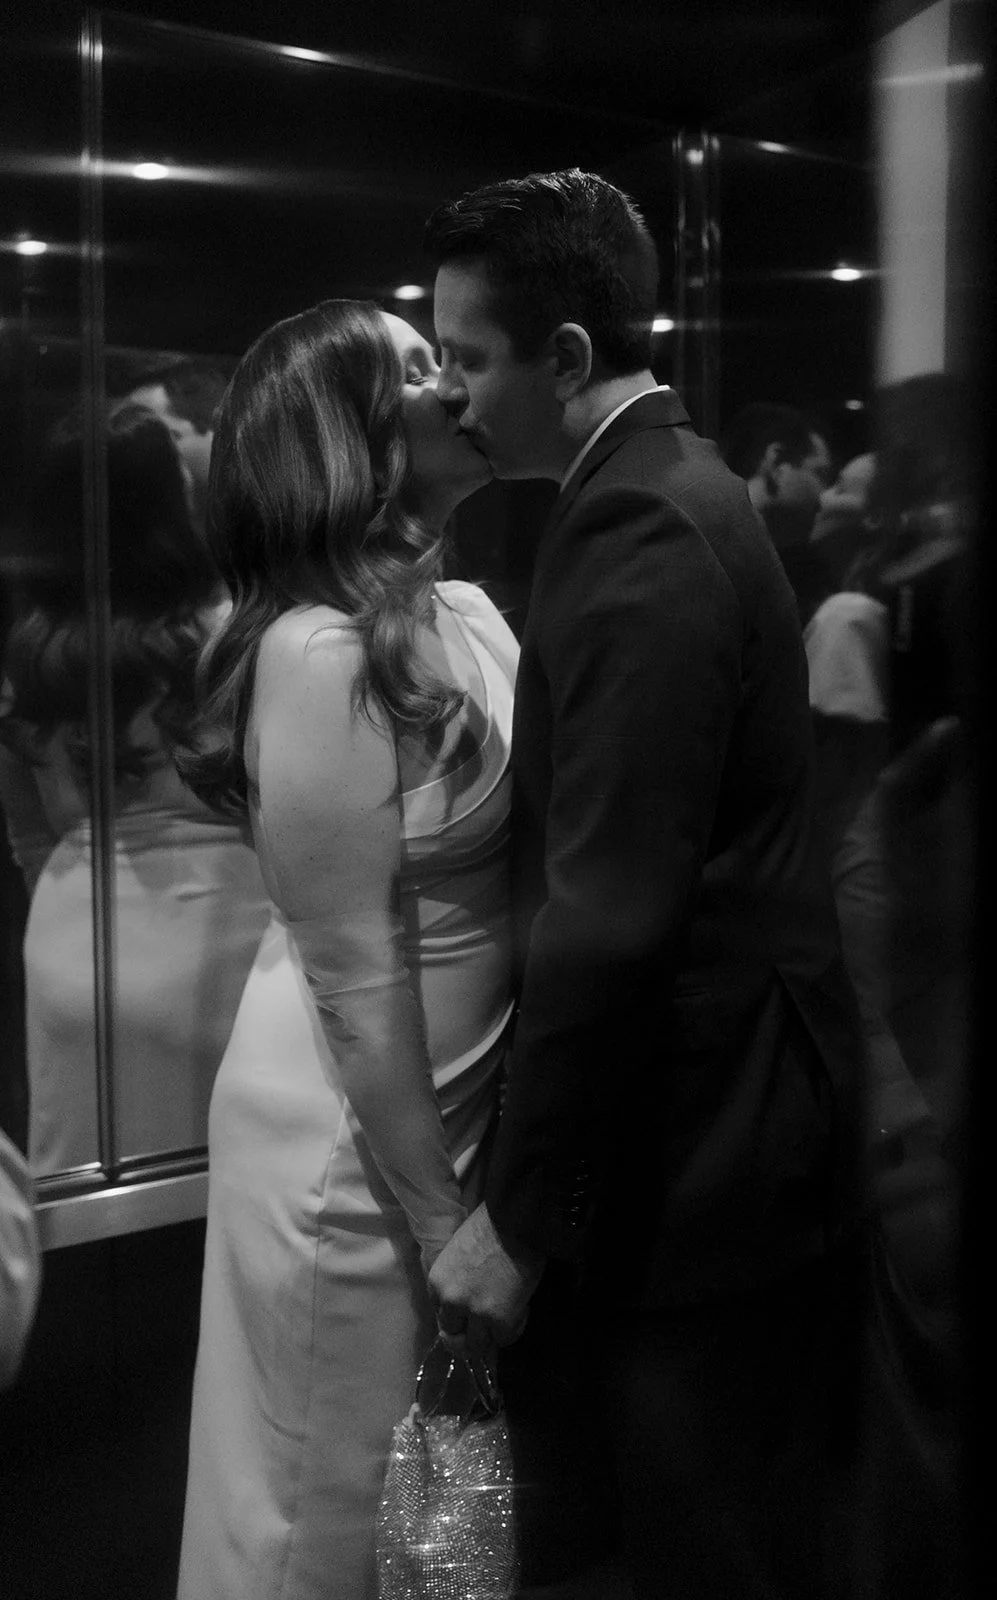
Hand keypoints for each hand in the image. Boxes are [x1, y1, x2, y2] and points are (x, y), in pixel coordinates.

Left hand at [428, 1202, 543, 1355]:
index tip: (468, 1312)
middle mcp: (451, 1301)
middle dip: (467, 1334)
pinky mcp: (501, 1320)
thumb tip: (465, 1295)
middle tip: (483, 1329)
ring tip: (501, 1326)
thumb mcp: (458, 1251)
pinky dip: (512, 1330)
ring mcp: (475, 1313)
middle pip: (452, 1336)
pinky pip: (504, 1340)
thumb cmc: (489, 1225)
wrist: (516, 1221)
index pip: (440, 1313)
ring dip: (488, 1338)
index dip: (456, 1314)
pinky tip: (519, 1312)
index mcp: (436, 1281)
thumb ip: (456, 1277)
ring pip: (475, 1347)